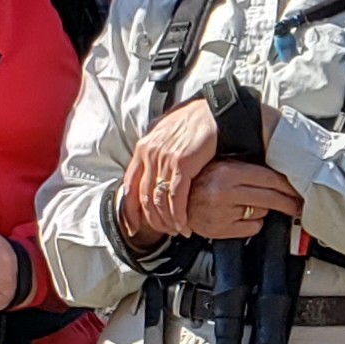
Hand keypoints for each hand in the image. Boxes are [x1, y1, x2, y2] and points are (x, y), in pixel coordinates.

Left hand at [120, 98, 224, 240]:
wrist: (215, 111)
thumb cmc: (196, 122)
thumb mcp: (168, 135)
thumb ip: (158, 152)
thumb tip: (154, 166)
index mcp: (144, 148)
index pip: (129, 186)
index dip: (129, 210)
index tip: (133, 226)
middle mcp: (149, 154)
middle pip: (143, 197)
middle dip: (152, 219)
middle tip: (163, 231)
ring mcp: (164, 159)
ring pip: (159, 199)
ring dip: (167, 219)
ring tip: (177, 230)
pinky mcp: (182, 164)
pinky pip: (176, 196)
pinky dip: (179, 214)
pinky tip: (184, 223)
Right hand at [183, 160, 303, 240]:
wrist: (176, 202)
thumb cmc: (201, 183)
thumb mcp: (223, 166)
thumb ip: (247, 168)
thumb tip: (281, 175)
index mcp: (227, 171)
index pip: (269, 178)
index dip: (288, 186)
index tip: (298, 190)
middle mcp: (224, 191)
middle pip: (271, 198)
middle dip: (289, 202)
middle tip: (297, 205)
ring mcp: (222, 212)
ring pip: (262, 212)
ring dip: (263, 210)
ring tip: (249, 205)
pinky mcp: (220, 229)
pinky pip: (252, 228)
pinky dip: (252, 223)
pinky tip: (241, 216)